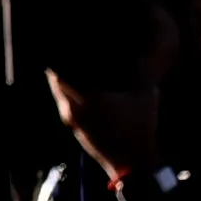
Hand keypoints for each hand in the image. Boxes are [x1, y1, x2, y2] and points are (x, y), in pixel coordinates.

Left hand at [46, 0, 182, 188]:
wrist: (133, 165)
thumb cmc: (140, 129)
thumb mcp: (145, 95)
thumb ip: (141, 71)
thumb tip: (145, 49)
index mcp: (86, 98)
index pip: (60, 69)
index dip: (60, 50)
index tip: (61, 35)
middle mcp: (70, 106)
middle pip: (55, 77)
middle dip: (59, 60)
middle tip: (66, 43)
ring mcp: (70, 117)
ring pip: (58, 89)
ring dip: (62, 75)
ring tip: (73, 59)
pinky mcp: (73, 125)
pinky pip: (63, 100)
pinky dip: (67, 88)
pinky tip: (79, 81)